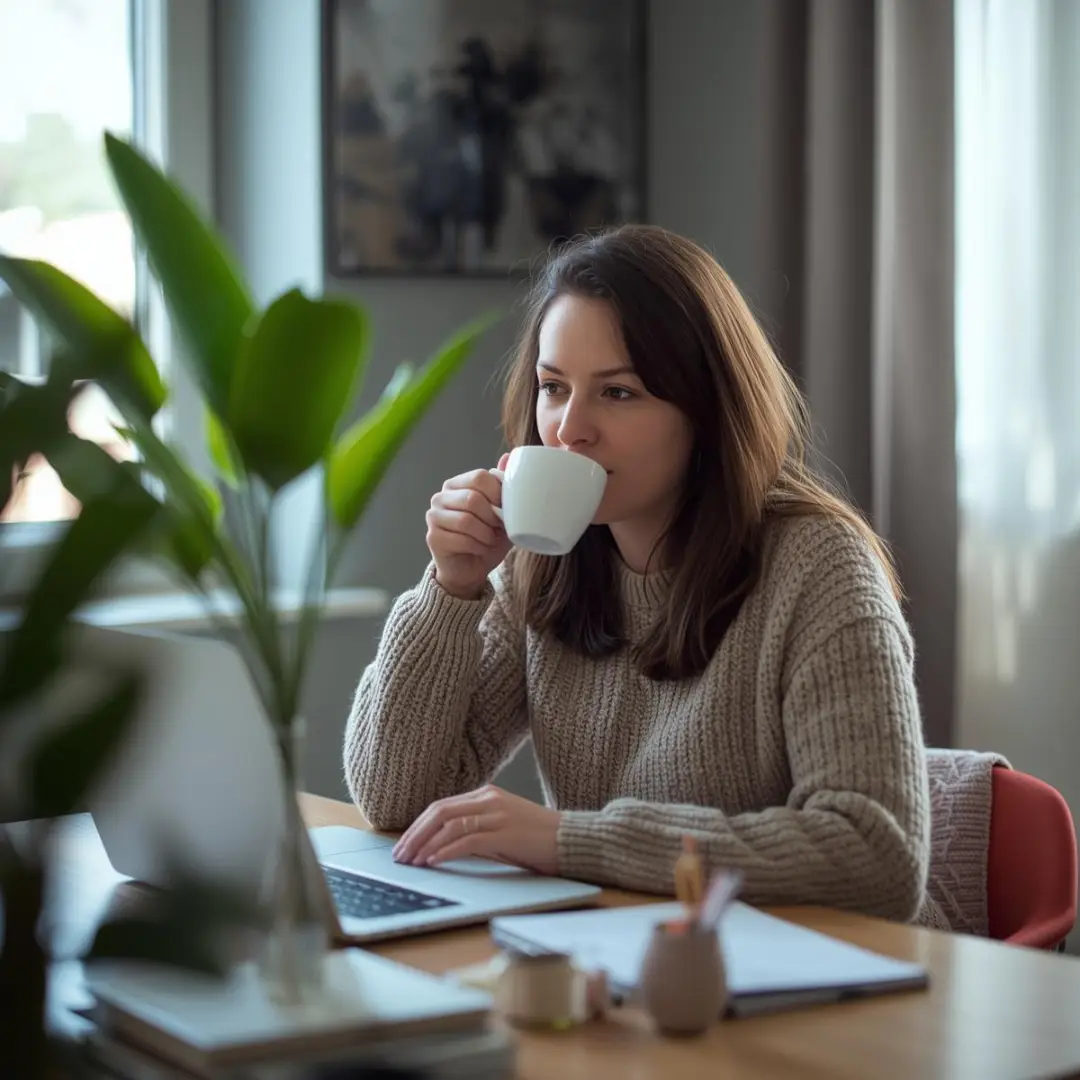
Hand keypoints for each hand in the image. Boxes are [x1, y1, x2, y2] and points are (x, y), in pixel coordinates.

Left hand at [391, 785, 562, 875]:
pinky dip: (447, 851)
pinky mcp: (507, 833)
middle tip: (400, 855)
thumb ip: (476, 827)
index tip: (403, 844)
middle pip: (440, 812)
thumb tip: (441, 845)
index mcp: (487, 794)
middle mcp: (490, 799)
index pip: (441, 806)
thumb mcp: (502, 826)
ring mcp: (499, 815)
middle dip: (415, 834)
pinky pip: (468, 840)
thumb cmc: (537, 838)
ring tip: (412, 861)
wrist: (572, 839)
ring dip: (425, 845)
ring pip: (450, 825)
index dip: (417, 825)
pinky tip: (434, 861)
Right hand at [426, 452, 511, 599]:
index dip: (498, 493)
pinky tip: (480, 548)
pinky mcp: (433, 537)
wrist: (471, 569)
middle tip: (498, 528)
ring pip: (467, 521)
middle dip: (492, 517)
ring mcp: (433, 517)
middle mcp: (441, 497)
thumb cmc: (487, 538)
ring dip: (486, 534)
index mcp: (457, 485)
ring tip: (490, 540)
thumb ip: (503, 485)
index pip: (479, 477)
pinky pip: (461, 539)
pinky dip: (478, 546)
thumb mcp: (503, 512)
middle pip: (473, 498)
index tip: (506, 509)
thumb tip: (510, 456)